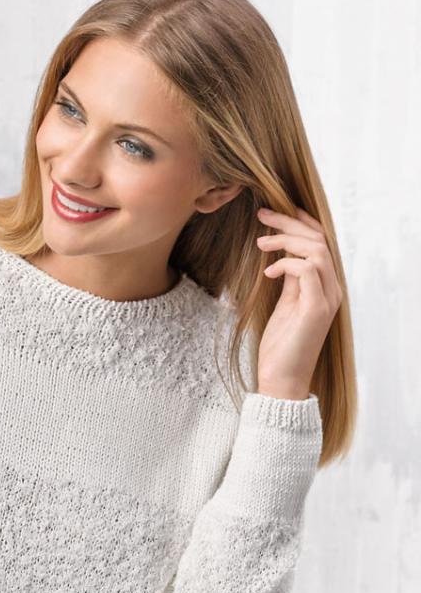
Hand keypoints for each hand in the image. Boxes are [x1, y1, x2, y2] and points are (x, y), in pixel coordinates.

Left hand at [255, 206, 342, 399]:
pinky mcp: (316, 308)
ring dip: (286, 240)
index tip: (276, 213)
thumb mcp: (285, 306)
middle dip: (289, 222)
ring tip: (260, 243)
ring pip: (316, 249)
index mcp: (325, 286)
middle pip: (318, 240)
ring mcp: (327, 298)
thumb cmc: (281, 346)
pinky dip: (285, 263)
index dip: (301, 222)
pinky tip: (267, 272)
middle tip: (262, 216)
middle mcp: (332, 289)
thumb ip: (290, 281)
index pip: (320, 242)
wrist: (282, 379)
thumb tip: (283, 258)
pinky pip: (306, 269)